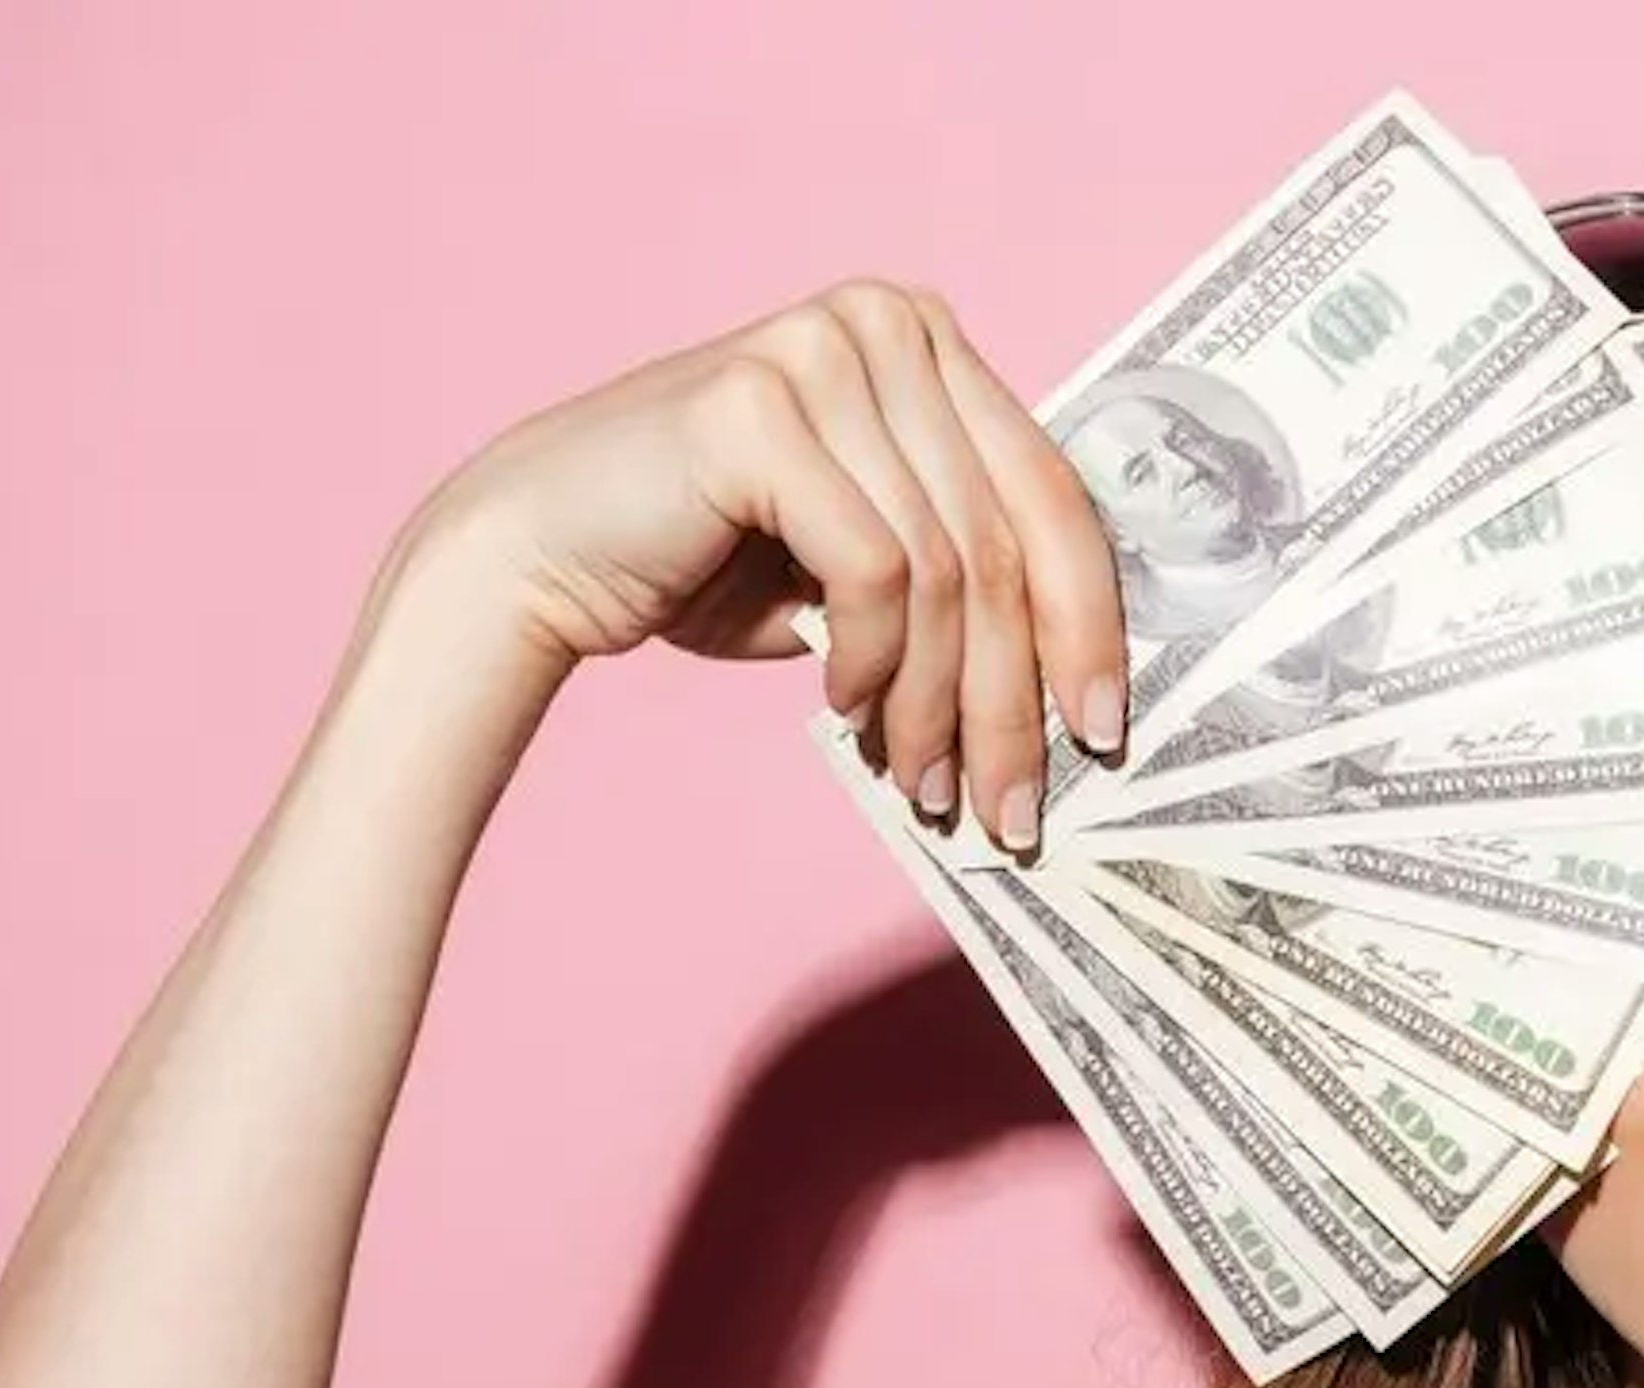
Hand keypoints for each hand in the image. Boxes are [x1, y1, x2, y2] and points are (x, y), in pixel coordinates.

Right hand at [400, 280, 1123, 849]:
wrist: (538, 547)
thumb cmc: (709, 563)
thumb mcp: (869, 564)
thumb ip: (961, 579)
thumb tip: (1076, 689)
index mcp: (932, 343)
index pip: (1052, 497)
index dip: (1090, 626)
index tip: (1105, 736)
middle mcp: (888, 322)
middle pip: (1004, 545)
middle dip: (1013, 699)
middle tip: (1014, 809)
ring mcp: (822, 351)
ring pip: (945, 574)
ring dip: (937, 705)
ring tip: (921, 784)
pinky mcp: (759, 407)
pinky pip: (873, 572)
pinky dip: (870, 663)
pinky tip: (841, 706)